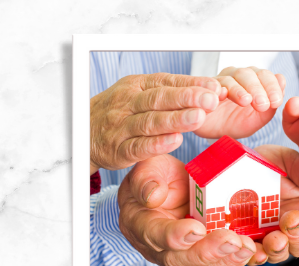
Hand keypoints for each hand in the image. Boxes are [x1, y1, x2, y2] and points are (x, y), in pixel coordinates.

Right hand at [90, 73, 222, 174]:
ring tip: (199, 118)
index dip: (192, 85)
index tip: (215, 88)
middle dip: (187, 99)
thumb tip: (210, 92)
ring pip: (150, 122)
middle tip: (211, 100)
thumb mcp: (140, 94)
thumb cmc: (120, 112)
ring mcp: (122, 127)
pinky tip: (175, 141)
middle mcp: (128, 103)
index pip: (167, 82)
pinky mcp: (118, 150)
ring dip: (176, 120)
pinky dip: (157, 144)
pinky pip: (138, 146)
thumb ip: (171, 94)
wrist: (83, 132)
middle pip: (160, 99)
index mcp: (137, 86)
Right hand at [118, 154, 269, 265]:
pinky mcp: (199, 256)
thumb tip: (153, 196)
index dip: (175, 235)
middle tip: (232, 240)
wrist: (166, 187)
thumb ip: (146, 179)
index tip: (197, 228)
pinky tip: (251, 251)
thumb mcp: (147, 166)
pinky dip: (233, 261)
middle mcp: (157, 247)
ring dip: (225, 260)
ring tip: (247, 247)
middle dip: (208, 252)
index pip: (156, 235)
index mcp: (140, 224)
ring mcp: (179, 255)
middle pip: (179, 259)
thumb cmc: (155, 175)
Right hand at [193, 66, 285, 139]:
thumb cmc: (236, 122)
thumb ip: (271, 103)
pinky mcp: (203, 89)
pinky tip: (222, 96)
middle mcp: (236, 76)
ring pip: (231, 77)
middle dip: (257, 89)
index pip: (265, 75)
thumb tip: (282, 81)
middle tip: (262, 104)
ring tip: (245, 101)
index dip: (272, 86)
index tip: (276, 101)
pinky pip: (210, 86)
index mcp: (252, 80)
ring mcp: (219, 80)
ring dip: (240, 89)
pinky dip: (217, 89)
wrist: (213, 132)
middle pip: (248, 74)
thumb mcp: (258, 117)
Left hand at [250, 145, 298, 264]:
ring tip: (275, 238)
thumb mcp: (288, 162)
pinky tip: (257, 250)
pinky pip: (254, 255)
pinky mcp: (248, 241)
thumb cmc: (266, 163)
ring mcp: (269, 235)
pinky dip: (257, 256)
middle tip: (291, 219)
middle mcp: (290, 226)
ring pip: (282, 253)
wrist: (233, 163)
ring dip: (280, 248)